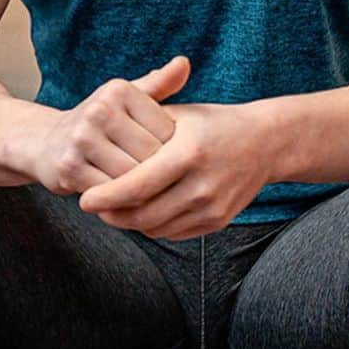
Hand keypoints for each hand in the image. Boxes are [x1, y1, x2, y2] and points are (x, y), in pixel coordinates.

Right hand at [26, 56, 189, 195]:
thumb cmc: (99, 124)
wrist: (46, 144)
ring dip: (139, 190)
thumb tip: (184, 63)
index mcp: (118, 90)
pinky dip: (120, 200)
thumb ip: (159, 84)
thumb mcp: (126, 100)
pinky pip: (112, 193)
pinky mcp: (70, 166)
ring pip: (133, 176)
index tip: (162, 155)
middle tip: (153, 179)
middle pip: (151, 155)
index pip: (167, 131)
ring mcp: (82, 138)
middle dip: (157, 173)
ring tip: (138, 188)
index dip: (172, 151)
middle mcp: (99, 109)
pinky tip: (119, 196)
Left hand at [79, 100, 273, 239]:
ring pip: (157, 227)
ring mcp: (213, 207)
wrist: (264, 142)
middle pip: (144, 214)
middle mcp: (202, 185)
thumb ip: (140, 131)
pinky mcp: (219, 221)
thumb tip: (99, 149)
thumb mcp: (177, 116)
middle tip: (93, 206)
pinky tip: (139, 211)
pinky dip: (152, 225)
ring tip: (111, 209)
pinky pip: (175, 232)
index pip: (137, 184)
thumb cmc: (211, 123)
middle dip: (113, 214)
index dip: (107, 196)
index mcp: (187, 153)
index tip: (83, 200)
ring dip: (130, 222)